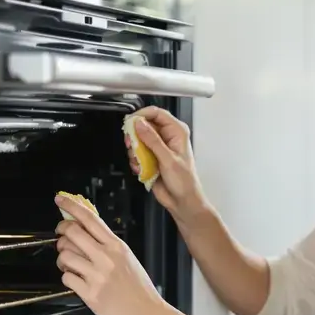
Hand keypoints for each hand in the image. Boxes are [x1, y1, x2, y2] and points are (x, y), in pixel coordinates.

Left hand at [55, 194, 176, 314]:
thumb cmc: (140, 291)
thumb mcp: (128, 259)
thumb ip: (108, 246)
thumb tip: (87, 233)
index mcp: (116, 246)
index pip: (89, 218)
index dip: (71, 206)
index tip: (60, 199)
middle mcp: (106, 257)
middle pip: (72, 232)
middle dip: (61, 232)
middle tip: (61, 236)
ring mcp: (97, 275)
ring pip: (64, 254)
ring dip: (61, 258)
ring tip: (69, 264)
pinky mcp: (90, 294)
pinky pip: (66, 277)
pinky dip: (67, 277)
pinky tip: (75, 280)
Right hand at [125, 106, 209, 222]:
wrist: (183, 201)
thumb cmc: (184, 181)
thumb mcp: (167, 159)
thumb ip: (152, 140)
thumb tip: (140, 124)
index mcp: (176, 131)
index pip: (156, 113)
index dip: (142, 115)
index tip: (130, 123)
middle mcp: (167, 137)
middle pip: (144, 125)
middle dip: (135, 135)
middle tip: (131, 144)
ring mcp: (158, 147)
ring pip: (138, 139)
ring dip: (134, 150)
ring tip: (138, 161)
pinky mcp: (151, 158)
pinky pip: (137, 153)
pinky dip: (135, 160)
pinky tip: (141, 169)